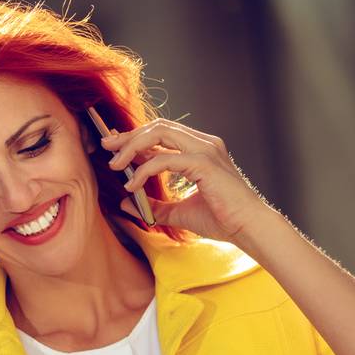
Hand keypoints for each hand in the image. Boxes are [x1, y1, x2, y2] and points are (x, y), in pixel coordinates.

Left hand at [100, 118, 281, 244]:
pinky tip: (132, 185)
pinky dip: (144, 170)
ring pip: (159, 133)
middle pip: (158, 126)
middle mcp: (204, 143)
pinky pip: (165, 159)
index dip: (135, 136)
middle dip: (128, 136)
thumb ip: (155, 206)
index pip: (162, 131)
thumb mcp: (179, 212)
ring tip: (116, 166)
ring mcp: (205, 150)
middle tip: (106, 148)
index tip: (114, 146)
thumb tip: (126, 202)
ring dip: (132, 147)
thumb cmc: (222, 219)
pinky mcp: (204, 163)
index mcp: (200, 149)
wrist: (248, 229)